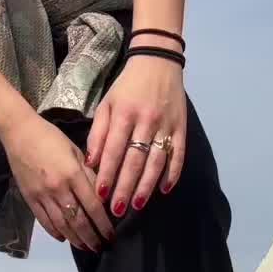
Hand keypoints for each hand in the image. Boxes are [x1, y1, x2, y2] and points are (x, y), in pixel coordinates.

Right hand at [0, 110, 115, 251]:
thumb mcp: (76, 151)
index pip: (93, 206)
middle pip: (78, 221)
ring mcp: (42, 196)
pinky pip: (44, 221)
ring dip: (75, 239)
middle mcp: (58, 189)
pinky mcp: (29, 198)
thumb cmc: (51, 138)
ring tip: (86, 247)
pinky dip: (55, 232)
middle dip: (91, 237)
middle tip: (101, 247)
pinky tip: (63, 238)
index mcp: (73, 174)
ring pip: (62, 225)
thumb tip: (102, 195)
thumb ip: (88, 174)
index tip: (112, 234)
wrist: (19, 133)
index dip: (103, 224)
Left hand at [84, 54, 185, 218]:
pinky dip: (173, 173)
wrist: (158, 62)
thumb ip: (98, 133)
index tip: (100, 195)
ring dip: (147, 185)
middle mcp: (146, 121)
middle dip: (125, 186)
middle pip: (135, 160)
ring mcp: (166, 125)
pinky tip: (164, 190)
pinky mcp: (181, 127)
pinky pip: (178, 154)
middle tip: (117, 209)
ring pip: (157, 161)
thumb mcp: (107, 104)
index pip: (115, 149)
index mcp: (125, 114)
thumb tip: (91, 163)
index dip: (108, 173)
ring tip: (137, 205)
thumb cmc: (127, 86)